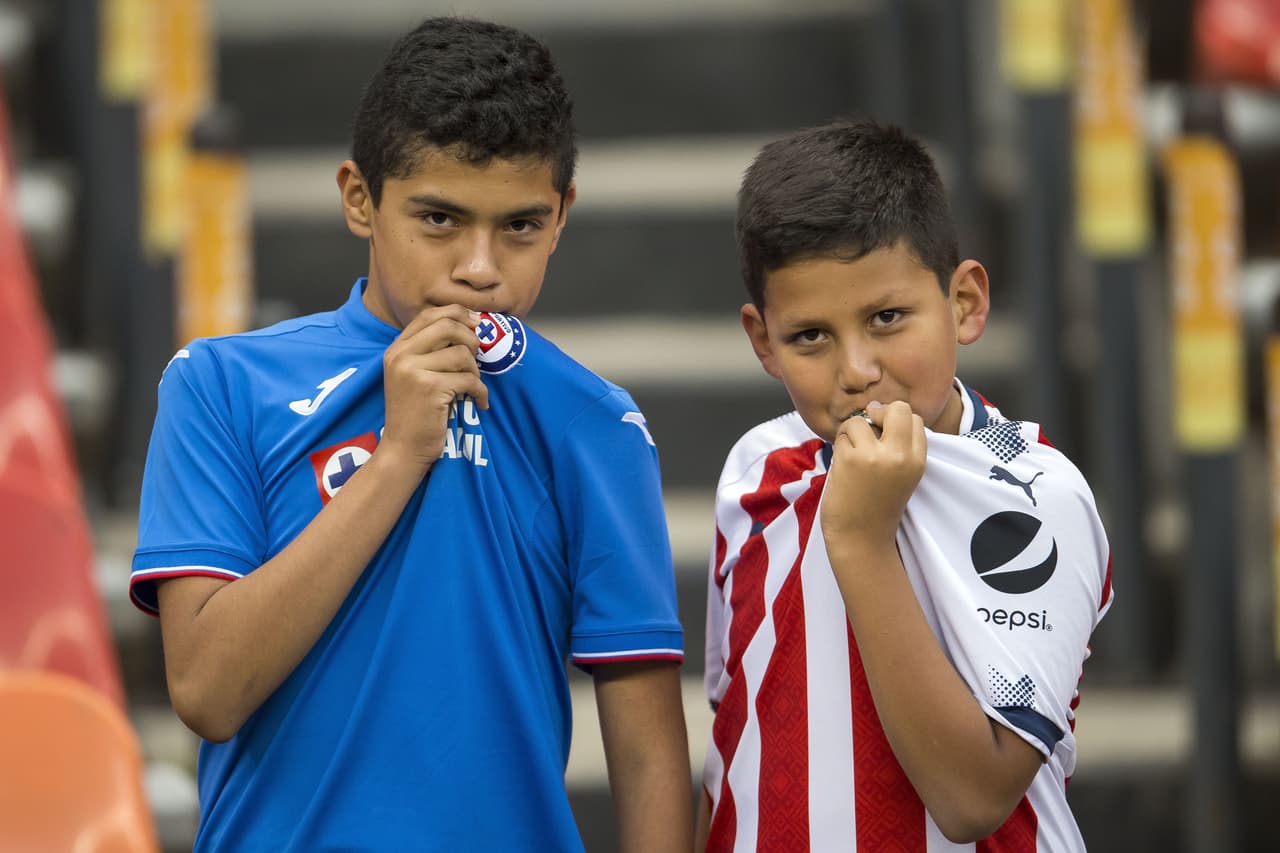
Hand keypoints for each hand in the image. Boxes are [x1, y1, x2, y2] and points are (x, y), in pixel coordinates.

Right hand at [378, 305, 489, 471]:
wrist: (404, 449)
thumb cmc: (416, 413)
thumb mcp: (414, 375)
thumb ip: (431, 351)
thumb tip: (470, 326)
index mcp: (397, 349)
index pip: (429, 315)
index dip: (457, 314)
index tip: (475, 324)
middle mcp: (401, 355)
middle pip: (448, 326)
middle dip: (471, 340)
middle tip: (477, 359)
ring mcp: (413, 370)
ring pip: (461, 353)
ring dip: (475, 371)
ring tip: (471, 387)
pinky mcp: (430, 388)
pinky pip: (469, 379)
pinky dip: (480, 392)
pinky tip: (479, 403)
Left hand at [820, 400, 926, 556]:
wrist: (861, 539)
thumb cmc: (877, 506)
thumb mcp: (901, 474)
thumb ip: (896, 444)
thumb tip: (874, 407)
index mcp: (917, 460)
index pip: (915, 418)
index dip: (895, 422)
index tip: (883, 439)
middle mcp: (901, 455)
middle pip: (897, 408)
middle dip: (879, 414)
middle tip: (868, 434)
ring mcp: (875, 456)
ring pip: (860, 420)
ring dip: (851, 434)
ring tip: (852, 457)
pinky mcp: (851, 459)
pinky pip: (842, 435)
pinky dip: (839, 447)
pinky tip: (843, 467)